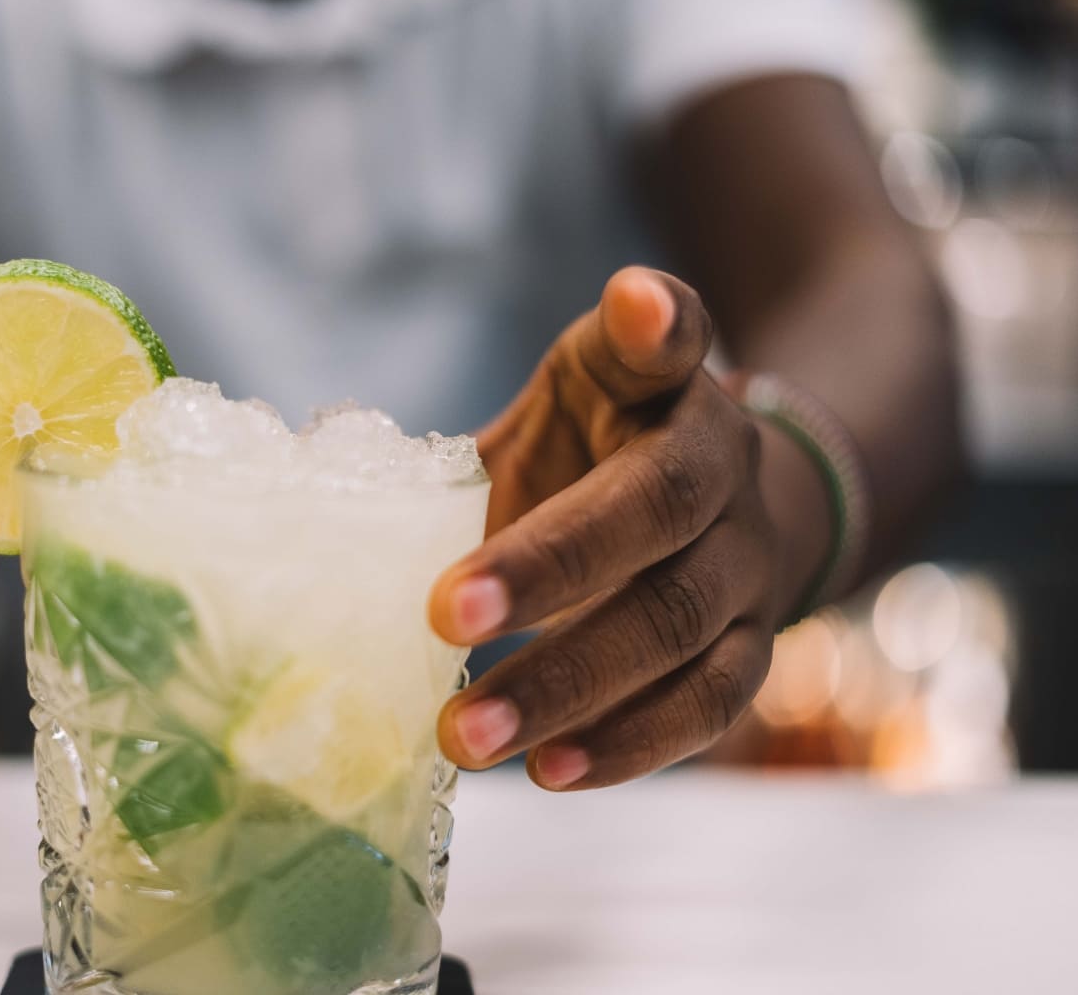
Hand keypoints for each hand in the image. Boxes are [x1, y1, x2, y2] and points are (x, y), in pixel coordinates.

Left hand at [430, 268, 788, 789]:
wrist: (724, 510)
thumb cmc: (600, 456)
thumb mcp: (549, 417)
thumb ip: (477, 442)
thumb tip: (321, 498)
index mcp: (664, 392)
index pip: (670, 343)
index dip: (655, 323)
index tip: (637, 305)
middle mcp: (724, 468)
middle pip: (654, 513)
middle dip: (551, 568)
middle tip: (443, 617)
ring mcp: (749, 562)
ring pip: (681, 626)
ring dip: (572, 687)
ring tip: (467, 737)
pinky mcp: (757, 646)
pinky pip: (708, 704)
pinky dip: (626, 746)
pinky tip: (545, 773)